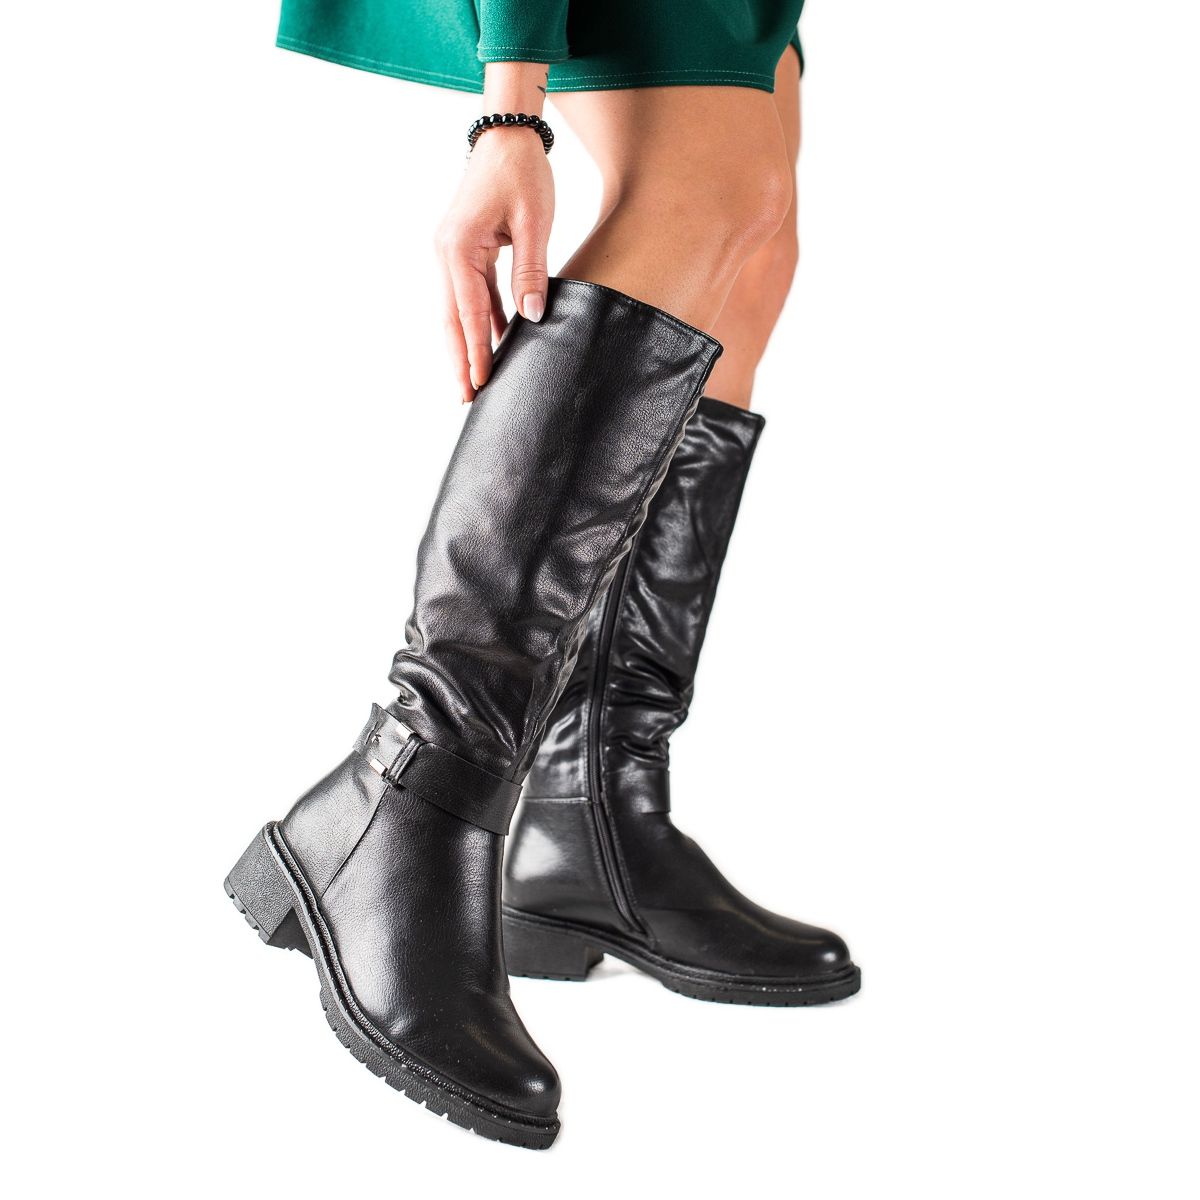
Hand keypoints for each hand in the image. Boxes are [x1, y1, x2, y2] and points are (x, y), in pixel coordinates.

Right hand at [436, 128, 553, 402]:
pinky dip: (481, 321)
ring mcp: (451, 253)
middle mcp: (446, 254)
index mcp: (458, 248)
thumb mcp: (534, 222)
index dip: (475, 350)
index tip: (480, 383)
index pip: (469, 311)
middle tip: (466, 399)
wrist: (507, 134)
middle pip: (452, 319)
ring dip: (468, 344)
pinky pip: (471, 295)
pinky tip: (495, 344)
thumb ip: (531, 271)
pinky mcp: (464, 251)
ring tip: (477, 381)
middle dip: (460, 360)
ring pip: (457, 311)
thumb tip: (532, 318)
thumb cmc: (522, 172)